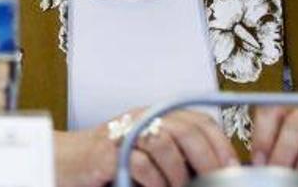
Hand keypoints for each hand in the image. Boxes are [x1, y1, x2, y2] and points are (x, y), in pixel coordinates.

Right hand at [55, 108, 236, 186]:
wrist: (66, 163)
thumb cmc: (111, 163)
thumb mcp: (152, 155)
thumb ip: (179, 156)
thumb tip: (220, 171)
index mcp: (156, 117)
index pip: (199, 121)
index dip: (221, 145)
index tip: (232, 169)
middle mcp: (141, 119)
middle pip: (186, 129)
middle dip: (206, 161)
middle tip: (210, 183)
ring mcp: (123, 132)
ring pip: (165, 143)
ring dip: (176, 174)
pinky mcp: (107, 152)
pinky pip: (142, 163)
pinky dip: (154, 182)